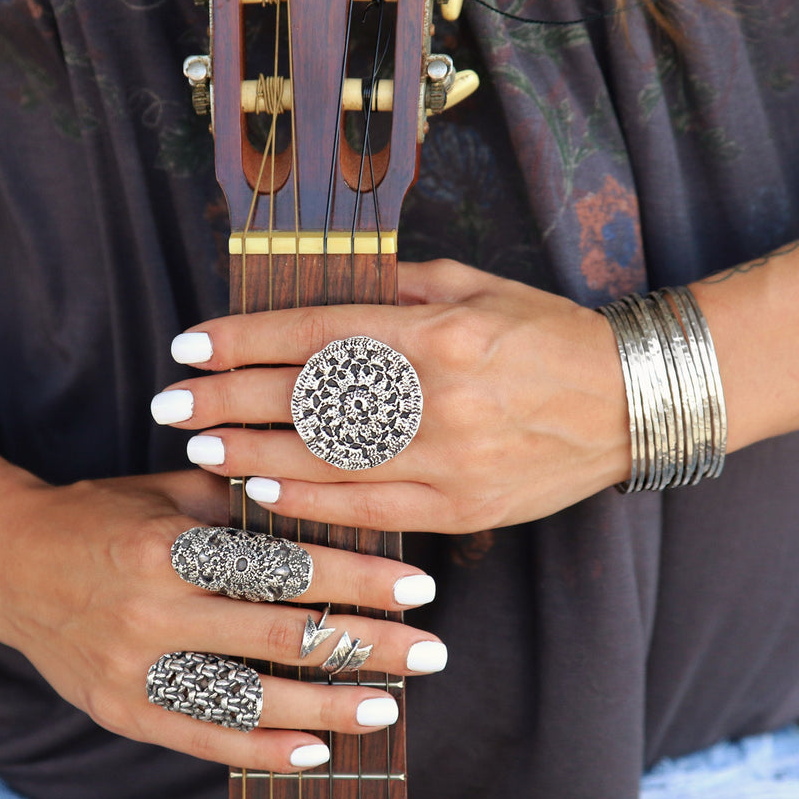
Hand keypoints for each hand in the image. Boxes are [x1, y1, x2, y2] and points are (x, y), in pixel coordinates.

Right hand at [0, 469, 444, 771]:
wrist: (6, 564)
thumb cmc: (101, 516)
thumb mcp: (167, 490)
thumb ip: (240, 500)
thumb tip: (326, 501)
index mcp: (170, 545)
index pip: (283, 568)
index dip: (356, 579)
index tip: (417, 587)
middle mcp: (153, 610)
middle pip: (280, 636)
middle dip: (365, 646)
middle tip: (431, 652)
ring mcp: (135, 668)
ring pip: (247, 698)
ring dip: (326, 707)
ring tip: (388, 707)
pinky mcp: (121, 709)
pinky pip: (201, 738)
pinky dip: (261, 749)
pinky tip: (314, 752)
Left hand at [155, 259, 630, 532]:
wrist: (630, 400)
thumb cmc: (548, 334)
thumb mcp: (474, 286)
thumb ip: (394, 290)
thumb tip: (318, 291)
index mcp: (439, 333)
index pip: (316, 336)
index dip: (245, 340)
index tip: (192, 346)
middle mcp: (438, 398)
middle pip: (306, 401)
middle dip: (227, 402)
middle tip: (169, 406)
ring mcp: (451, 460)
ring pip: (328, 462)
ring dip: (254, 456)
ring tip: (199, 450)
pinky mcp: (464, 508)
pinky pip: (370, 511)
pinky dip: (312, 503)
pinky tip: (264, 494)